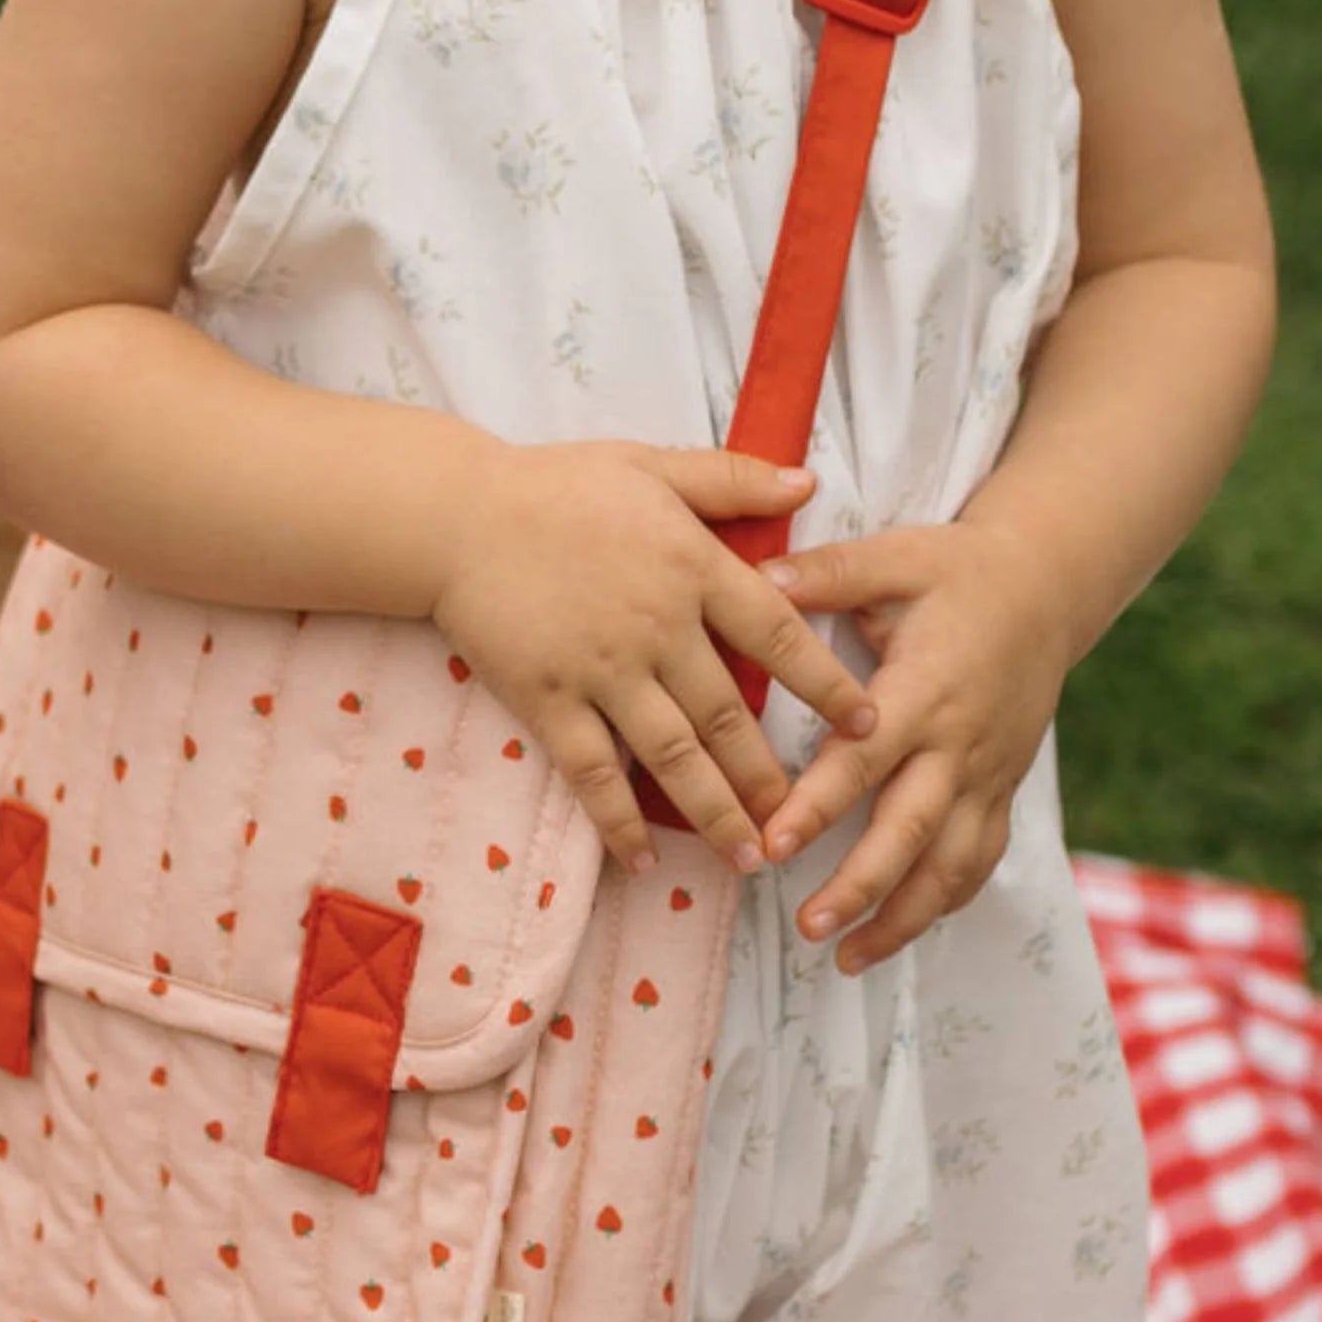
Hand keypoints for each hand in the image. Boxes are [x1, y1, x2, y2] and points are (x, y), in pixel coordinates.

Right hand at [431, 441, 877, 875]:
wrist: (454, 517)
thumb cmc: (555, 486)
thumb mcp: (653, 464)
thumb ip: (733, 478)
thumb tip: (810, 485)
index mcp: (693, 568)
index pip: (779, 635)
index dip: (827, 685)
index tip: (867, 725)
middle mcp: (658, 629)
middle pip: (730, 717)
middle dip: (770, 777)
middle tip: (802, 821)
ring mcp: (603, 671)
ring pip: (674, 756)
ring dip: (715, 811)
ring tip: (747, 857)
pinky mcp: (549, 701)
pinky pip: (594, 772)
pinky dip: (619, 819)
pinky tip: (641, 858)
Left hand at [757, 519, 1072, 972]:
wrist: (1047, 588)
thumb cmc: (958, 571)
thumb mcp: (895, 558)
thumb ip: (827, 574)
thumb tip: (756, 579)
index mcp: (926, 689)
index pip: (865, 759)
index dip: (818, 804)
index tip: (773, 845)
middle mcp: (959, 743)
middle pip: (910, 830)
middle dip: (859, 886)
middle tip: (807, 927)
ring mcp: (986, 774)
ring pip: (950, 863)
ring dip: (901, 917)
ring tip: (845, 959)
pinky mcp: (1001, 789)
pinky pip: (976, 860)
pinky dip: (940, 903)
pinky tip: (897, 934)